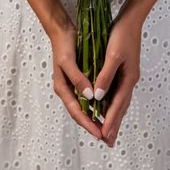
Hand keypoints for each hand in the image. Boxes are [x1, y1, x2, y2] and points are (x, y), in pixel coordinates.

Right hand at [50, 24, 102, 140]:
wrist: (62, 32)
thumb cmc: (64, 46)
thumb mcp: (69, 62)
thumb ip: (78, 79)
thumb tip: (88, 97)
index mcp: (62, 89)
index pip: (76, 112)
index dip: (88, 124)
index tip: (99, 134)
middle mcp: (67, 90)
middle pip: (80, 114)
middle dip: (92, 126)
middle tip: (106, 137)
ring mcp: (72, 85)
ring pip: (85, 107)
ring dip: (95, 117)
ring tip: (108, 126)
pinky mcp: (79, 79)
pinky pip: (88, 97)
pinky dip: (97, 104)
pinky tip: (106, 107)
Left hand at [93, 16, 141, 147]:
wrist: (131, 19)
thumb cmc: (122, 35)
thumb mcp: (112, 55)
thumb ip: (105, 76)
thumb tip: (98, 97)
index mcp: (128, 78)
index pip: (117, 105)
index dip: (110, 121)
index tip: (104, 136)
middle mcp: (130, 79)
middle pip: (121, 107)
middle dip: (114, 125)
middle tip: (108, 143)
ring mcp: (128, 75)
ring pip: (120, 101)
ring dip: (114, 116)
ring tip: (108, 131)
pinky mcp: (124, 70)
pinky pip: (118, 93)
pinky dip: (113, 104)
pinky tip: (107, 107)